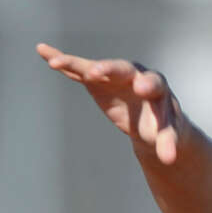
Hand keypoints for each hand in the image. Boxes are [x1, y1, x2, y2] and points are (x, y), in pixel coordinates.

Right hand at [36, 42, 183, 164]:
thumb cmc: (161, 125)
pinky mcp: (97, 78)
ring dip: (77, 65)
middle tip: (97, 72)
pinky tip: (42, 51)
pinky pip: (78, 68)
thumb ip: (168, 144)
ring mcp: (114, 74)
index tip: (141, 88)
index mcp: (157, 87)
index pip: (154, 84)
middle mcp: (136, 74)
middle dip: (111, 70)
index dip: (148, 85)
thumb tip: (169, 161)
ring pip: (96, 68)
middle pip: (124, 69)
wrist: (151, 117)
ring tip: (57, 63)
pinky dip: (62, 61)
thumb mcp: (167, 135)